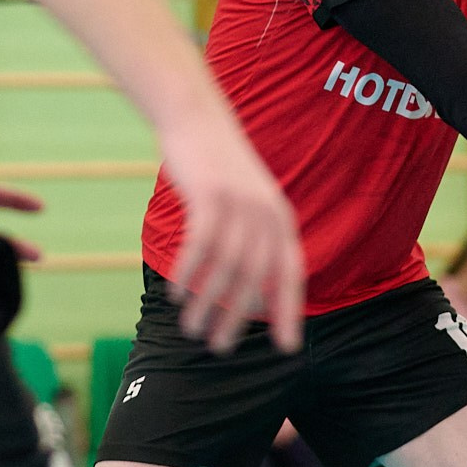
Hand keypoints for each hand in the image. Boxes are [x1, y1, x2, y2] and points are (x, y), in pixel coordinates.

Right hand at [160, 110, 303, 355]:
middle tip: (220, 349)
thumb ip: (254, 239)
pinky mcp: (210, 195)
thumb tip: (250, 288)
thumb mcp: (248, 202)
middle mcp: (266, 213)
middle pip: (256, 279)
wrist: (196, 117)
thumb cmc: (217, 167)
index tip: (288, 348)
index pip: (291, 275)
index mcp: (280, 219)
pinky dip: (188, 273)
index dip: (291, 312)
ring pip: (225, 267)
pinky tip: (175, 293)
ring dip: (207, 303)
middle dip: (238, 319)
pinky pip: (200, 245)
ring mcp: (239, 203)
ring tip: (191, 329)